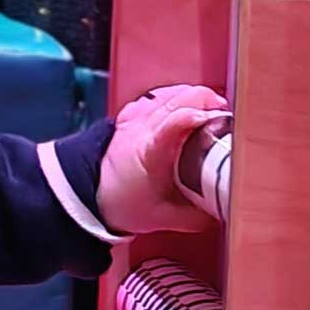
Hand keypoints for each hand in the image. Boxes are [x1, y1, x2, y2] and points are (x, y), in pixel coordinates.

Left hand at [96, 84, 229, 234]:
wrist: (85, 196)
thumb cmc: (120, 204)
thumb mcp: (164, 218)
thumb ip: (197, 216)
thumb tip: (224, 210)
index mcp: (151, 151)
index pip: (177, 119)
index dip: (202, 114)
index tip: (221, 120)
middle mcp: (143, 128)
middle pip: (180, 97)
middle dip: (208, 101)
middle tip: (224, 119)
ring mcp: (135, 118)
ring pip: (171, 92)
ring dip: (194, 97)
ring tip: (210, 112)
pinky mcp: (131, 116)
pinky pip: (158, 95)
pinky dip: (176, 97)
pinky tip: (185, 108)